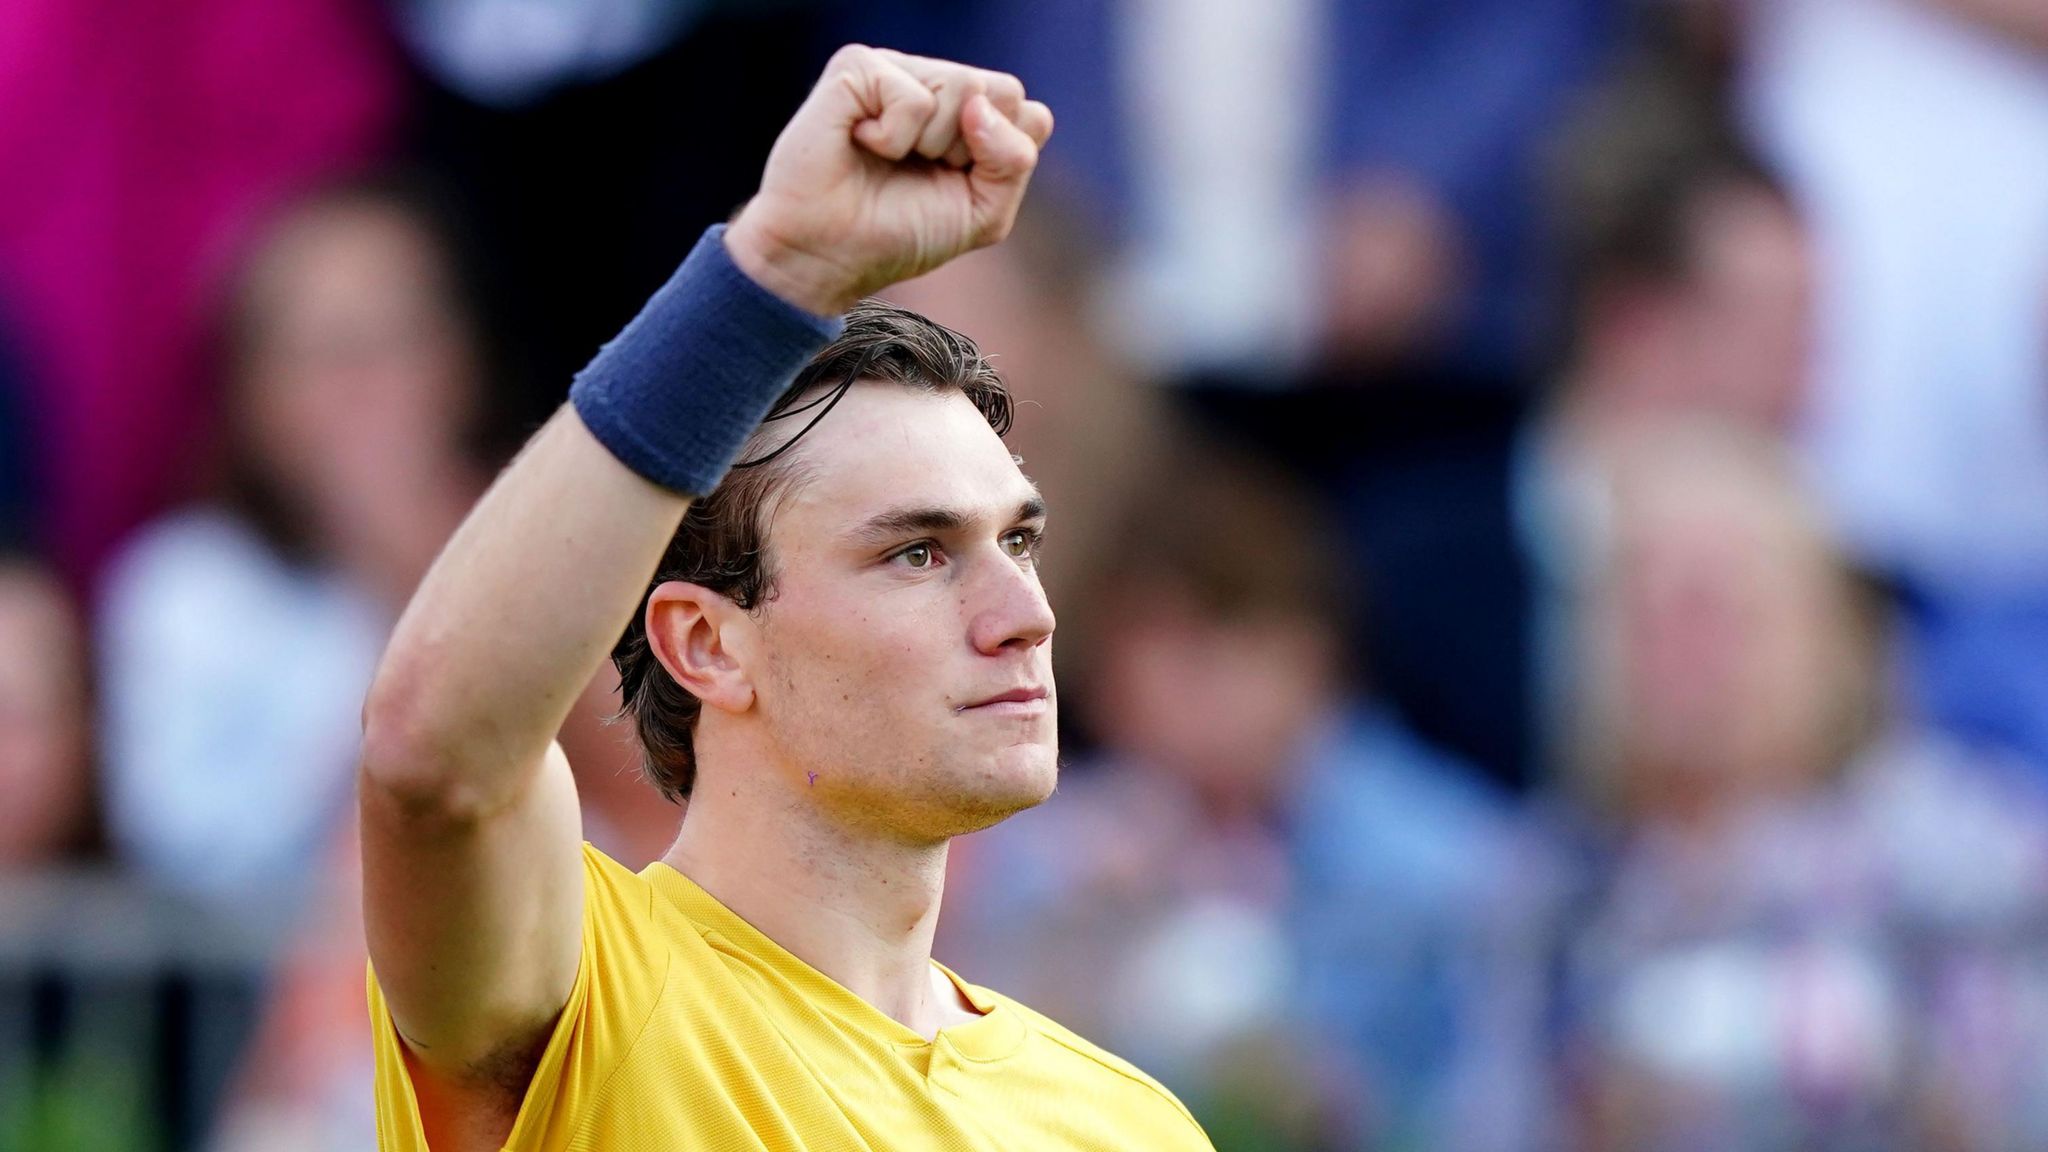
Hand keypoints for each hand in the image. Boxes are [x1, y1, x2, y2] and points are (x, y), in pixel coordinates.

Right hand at [725, 46, 1054, 314]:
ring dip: (930, 144)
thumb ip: (1014, 160)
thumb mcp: (984, 213)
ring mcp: (896, 70)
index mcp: (968, 111)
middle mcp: (933, 81)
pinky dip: (893, 138)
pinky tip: (861, 142)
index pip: (1028, 113)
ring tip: (887, 158)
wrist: (827, 256)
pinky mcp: (856, 69)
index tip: (956, 186)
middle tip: (920, 171)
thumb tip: (980, 105)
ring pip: (965, 87)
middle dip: (970, 151)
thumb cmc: (900, 234)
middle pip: (1003, 92)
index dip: (1001, 162)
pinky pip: (914, 97)